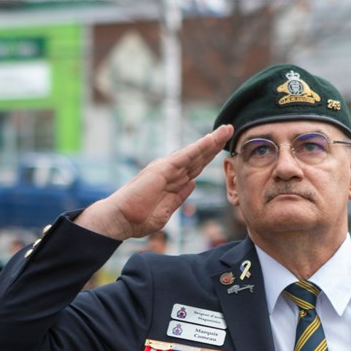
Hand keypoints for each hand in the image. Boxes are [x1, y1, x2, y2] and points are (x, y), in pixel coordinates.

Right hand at [73, 125, 232, 240]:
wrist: (120, 221)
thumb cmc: (138, 219)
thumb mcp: (167, 210)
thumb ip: (180, 197)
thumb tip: (192, 184)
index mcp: (173, 182)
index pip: (197, 166)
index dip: (211, 156)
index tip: (225, 147)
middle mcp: (171, 172)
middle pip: (199, 156)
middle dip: (215, 144)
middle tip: (230, 129)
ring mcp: (166, 169)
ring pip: (194, 153)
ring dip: (211, 141)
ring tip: (226, 129)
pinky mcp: (161, 169)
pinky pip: (184, 156)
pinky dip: (198, 147)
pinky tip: (211, 139)